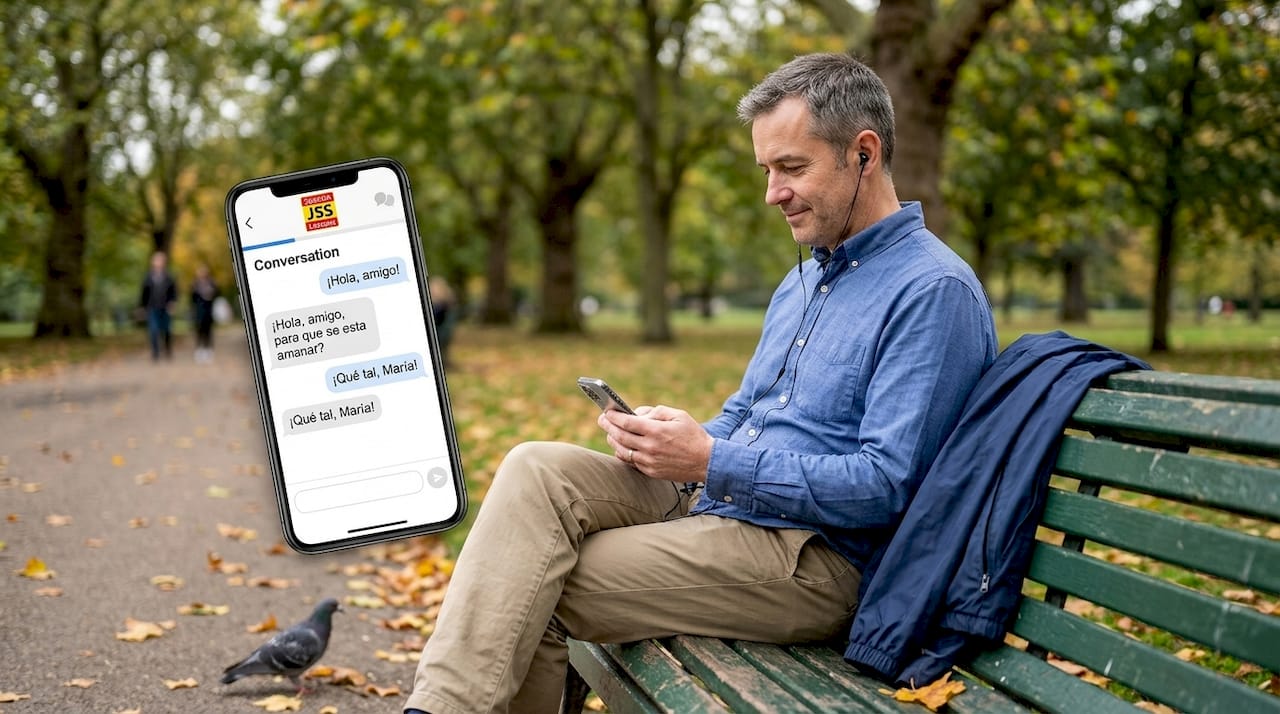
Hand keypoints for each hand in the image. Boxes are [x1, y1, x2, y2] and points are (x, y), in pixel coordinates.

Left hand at [598, 405, 712, 481]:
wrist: (707, 462)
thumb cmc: (693, 435)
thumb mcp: (678, 415)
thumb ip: (656, 411)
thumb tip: (637, 414)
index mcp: (656, 431)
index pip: (627, 422)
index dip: (614, 416)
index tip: (607, 411)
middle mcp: (650, 447)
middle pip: (620, 436)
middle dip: (608, 426)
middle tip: (602, 419)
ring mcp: (649, 462)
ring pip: (621, 451)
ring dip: (613, 440)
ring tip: (611, 433)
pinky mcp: (650, 472)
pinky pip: (630, 462)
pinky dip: (623, 453)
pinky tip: (622, 447)